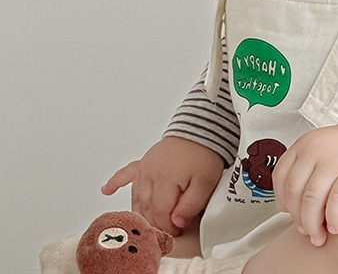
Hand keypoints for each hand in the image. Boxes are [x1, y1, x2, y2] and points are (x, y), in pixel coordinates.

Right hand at [101, 136, 224, 235]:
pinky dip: (115, 182)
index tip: (177, 232)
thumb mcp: (206, 182)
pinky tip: (106, 190)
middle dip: (156, 223)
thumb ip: (191, 205)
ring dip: (140, 212)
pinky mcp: (143, 162)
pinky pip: (126, 173)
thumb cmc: (203, 153)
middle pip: (147, 208)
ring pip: (136, 197)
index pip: (161, 214)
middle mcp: (150, 174)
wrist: (200, 129)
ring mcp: (144, 168)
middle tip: (166, 231)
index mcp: (165, 180)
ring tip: (145, 224)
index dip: (169, 227)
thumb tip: (177, 223)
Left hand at [272, 125, 337, 246]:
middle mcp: (317, 150)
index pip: (281, 177)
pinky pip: (336, 203)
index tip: (289, 213)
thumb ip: (303, 170)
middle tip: (306, 230)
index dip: (282, 200)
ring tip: (319, 235)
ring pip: (312, 200)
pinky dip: (333, 220)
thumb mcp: (320, 150)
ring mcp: (336, 160)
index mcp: (305, 144)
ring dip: (312, 225)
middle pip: (295, 192)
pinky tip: (336, 227)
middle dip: (298, 217)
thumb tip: (289, 208)